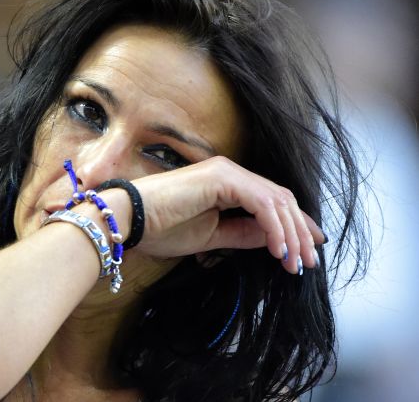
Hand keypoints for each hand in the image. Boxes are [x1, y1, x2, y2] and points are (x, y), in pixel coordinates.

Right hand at [131, 156, 323, 273]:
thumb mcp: (212, 236)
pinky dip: (275, 228)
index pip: (272, 201)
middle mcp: (231, 172)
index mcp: (227, 183)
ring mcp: (227, 172)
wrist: (129, 219)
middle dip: (298, 233)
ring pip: (276, 201)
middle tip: (306, 263)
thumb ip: (243, 234)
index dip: (294, 225)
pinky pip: (261, 204)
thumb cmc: (160, 228)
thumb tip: (273, 240)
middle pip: (280, 199)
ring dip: (290, 234)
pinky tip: (278, 250)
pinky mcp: (222, 178)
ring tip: (295, 263)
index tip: (305, 251)